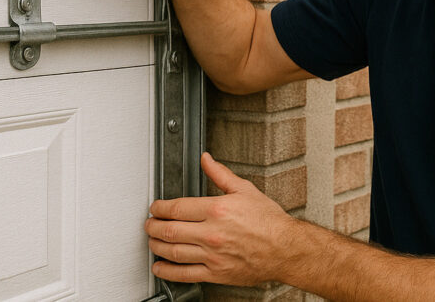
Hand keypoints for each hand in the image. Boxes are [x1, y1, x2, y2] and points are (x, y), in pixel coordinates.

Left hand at [145, 152, 296, 285]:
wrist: (285, 248)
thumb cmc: (268, 221)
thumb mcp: (245, 190)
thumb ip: (220, 174)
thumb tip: (206, 159)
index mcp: (217, 209)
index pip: (176, 208)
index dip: (159, 208)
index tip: (155, 208)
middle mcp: (212, 232)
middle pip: (170, 230)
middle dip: (153, 226)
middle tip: (149, 224)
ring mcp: (212, 254)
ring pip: (173, 251)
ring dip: (156, 246)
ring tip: (152, 241)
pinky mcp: (215, 272)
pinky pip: (184, 274)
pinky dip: (167, 271)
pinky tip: (160, 267)